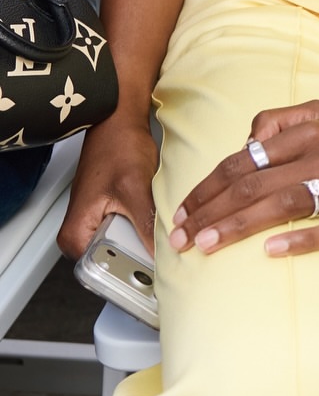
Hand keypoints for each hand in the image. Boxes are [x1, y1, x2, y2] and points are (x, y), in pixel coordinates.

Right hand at [58, 113, 158, 259]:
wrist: (120, 121)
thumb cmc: (117, 146)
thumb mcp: (134, 189)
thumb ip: (146, 224)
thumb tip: (161, 254)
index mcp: (76, 235)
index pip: (103, 272)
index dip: (133, 272)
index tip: (157, 275)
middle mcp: (81, 234)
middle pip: (116, 262)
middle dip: (142, 255)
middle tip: (165, 249)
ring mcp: (96, 224)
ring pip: (127, 247)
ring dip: (146, 240)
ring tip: (162, 228)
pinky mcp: (111, 215)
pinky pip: (131, 232)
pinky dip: (146, 228)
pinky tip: (158, 219)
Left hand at [168, 100, 318, 258]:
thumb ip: (280, 120)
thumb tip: (246, 141)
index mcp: (309, 132)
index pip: (244, 161)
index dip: (207, 188)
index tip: (181, 214)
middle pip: (254, 184)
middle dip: (210, 212)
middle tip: (180, 239)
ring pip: (284, 204)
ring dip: (239, 225)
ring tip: (206, 245)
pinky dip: (300, 239)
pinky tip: (271, 251)